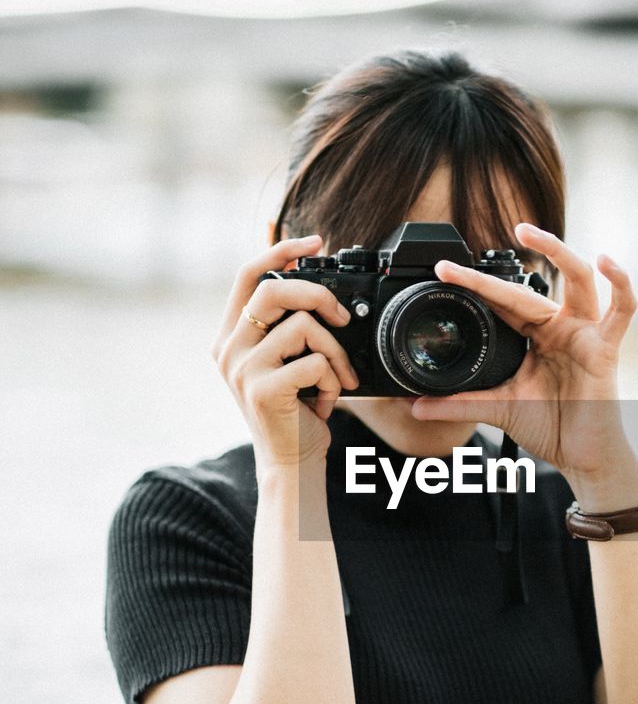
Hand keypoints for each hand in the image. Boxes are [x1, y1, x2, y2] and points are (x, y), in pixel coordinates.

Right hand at [210, 234, 359, 475]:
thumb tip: (315, 284)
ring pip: (303, 326)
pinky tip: (326, 400)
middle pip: (274, 290)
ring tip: (337, 378)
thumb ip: (288, 326)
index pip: (246, 275)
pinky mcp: (262, 390)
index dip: (279, 250)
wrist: (291, 462)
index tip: (313, 241)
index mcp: (230, 336)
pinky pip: (315, 362)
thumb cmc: (295, 411)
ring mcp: (242, 370)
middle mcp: (228, 350)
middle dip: (318, 296)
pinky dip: (334, 379)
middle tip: (342, 318)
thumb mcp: (286, 361)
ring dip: (335, 352)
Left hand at [411, 222, 637, 505]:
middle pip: (528, 287)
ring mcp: (585, 333)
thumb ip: (459, 404)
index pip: (501, 301)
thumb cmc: (551, 427)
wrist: (582, 457)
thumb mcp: (497, 409)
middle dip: (491, 274)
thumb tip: (415, 406)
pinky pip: (622, 310)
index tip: (441, 272)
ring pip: (578, 279)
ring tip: (528, 232)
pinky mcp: (606, 348)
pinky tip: (607, 261)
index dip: (473, 286)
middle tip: (456, 261)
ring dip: (556, 250)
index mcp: (535, 335)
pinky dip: (620, 284)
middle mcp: (560, 327)